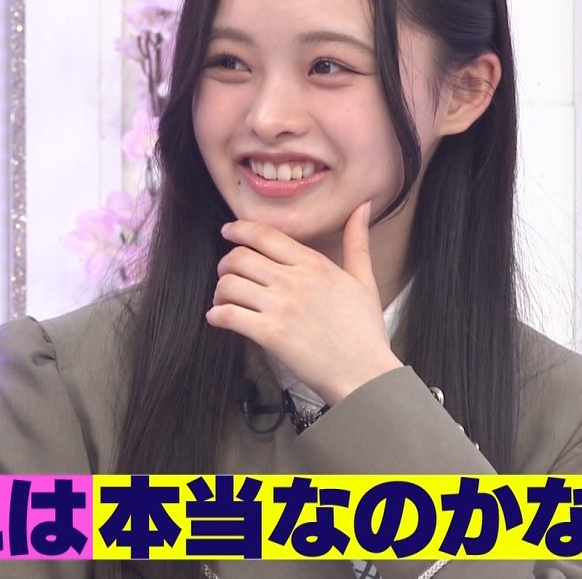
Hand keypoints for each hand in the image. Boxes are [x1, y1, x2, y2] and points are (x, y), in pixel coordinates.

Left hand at [206, 201, 404, 405]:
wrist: (365, 373)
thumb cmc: (365, 331)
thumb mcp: (364, 281)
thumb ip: (357, 242)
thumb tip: (361, 208)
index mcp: (314, 264)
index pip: (264, 235)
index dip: (239, 230)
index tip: (228, 232)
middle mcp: (294, 280)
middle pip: (239, 257)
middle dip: (226, 264)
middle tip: (228, 276)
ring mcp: (280, 307)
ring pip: (228, 284)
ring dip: (219, 292)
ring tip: (224, 301)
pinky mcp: (270, 334)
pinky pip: (228, 315)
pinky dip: (216, 316)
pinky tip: (220, 319)